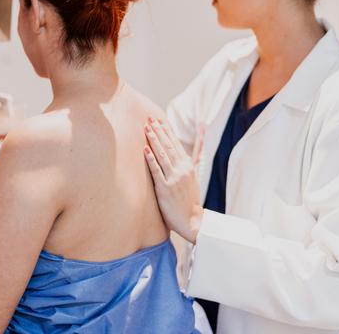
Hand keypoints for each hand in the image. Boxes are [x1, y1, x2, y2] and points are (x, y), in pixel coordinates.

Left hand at [144, 117, 203, 243]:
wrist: (193, 220)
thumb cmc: (189, 200)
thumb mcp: (192, 177)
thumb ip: (190, 162)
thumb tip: (186, 152)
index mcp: (188, 166)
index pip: (175, 144)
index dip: (166, 131)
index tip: (158, 120)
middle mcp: (182, 169)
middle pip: (168, 146)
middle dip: (158, 131)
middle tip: (149, 118)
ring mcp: (174, 179)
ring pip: (162, 155)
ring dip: (154, 140)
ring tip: (146, 129)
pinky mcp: (166, 189)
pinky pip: (157, 171)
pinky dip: (151, 159)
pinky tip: (145, 150)